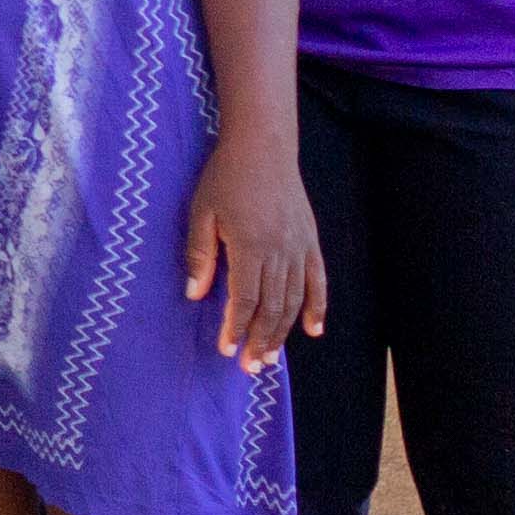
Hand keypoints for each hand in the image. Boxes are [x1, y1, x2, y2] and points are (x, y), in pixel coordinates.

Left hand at [179, 132, 325, 369]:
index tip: (226, 350)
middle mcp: (280, 252)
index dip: (236, 328)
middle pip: (272, 308)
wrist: (263, 147)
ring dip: (283, 332)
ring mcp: (299, 247)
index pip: (244, 300)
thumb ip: (200, 255)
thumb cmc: (225, 177)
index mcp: (250, 246)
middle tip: (249, 367)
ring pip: (294, 300)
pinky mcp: (311, 240)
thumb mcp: (202, 212)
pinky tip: (313, 330)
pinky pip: (318, 281)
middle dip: (260, 340)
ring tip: (270, 356)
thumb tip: (195, 295)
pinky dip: (317, 307)